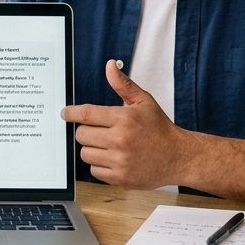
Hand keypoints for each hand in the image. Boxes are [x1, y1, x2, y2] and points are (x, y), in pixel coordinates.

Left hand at [60, 60, 189, 189]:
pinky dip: (100, 165)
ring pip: (85, 154)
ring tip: (107, 145)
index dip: (71, 113)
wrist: (178, 157)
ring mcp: (120, 161)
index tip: (65, 113)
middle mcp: (120, 140)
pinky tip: (112, 158)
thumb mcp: (143, 101)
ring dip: (92, 149)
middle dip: (86, 131)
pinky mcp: (121, 178)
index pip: (86, 114)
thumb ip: (123, 84)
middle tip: (98, 131)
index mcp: (124, 119)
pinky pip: (94, 171)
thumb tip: (110, 66)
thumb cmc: (160, 129)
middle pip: (82, 135)